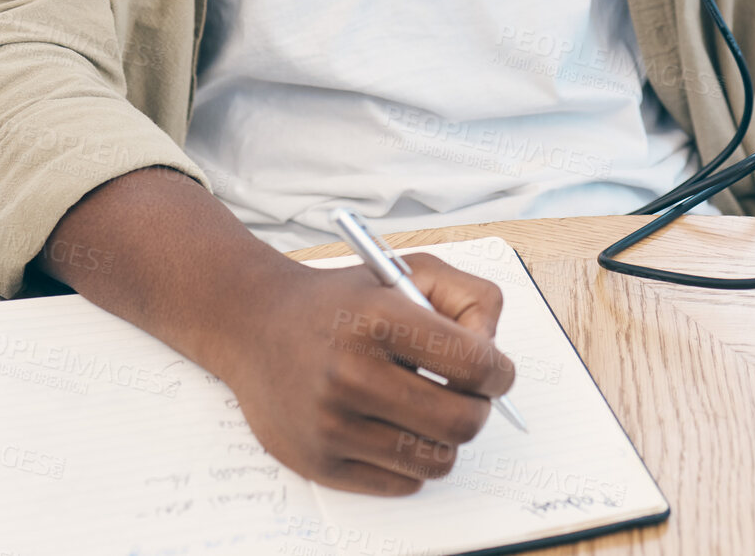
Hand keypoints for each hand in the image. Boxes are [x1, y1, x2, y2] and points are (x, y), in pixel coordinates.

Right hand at [212, 251, 516, 494]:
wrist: (255, 325)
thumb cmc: (340, 301)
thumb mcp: (402, 271)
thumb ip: (464, 297)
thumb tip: (494, 352)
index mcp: (377, 318)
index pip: (474, 363)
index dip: (499, 371)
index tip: (495, 371)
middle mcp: (351, 373)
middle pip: (462, 422)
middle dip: (478, 408)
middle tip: (465, 394)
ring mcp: (333, 424)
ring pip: (437, 460)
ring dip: (443, 437)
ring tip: (423, 406)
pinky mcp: (321, 464)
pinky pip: (403, 482)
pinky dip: (410, 459)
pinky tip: (391, 425)